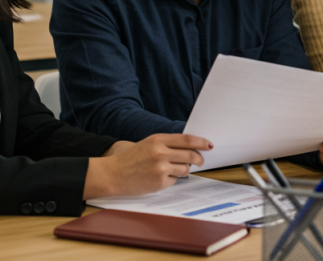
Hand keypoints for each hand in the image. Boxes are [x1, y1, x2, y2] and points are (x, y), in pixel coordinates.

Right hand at [83, 133, 211, 198]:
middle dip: (199, 158)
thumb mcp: (148, 144)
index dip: (200, 142)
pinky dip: (171, 179)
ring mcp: (160, 168)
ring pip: (185, 169)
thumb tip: (189, 148)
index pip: (186, 139)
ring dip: (184, 169)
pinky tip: (160, 178)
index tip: (209, 144)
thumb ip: (167, 144)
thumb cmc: (130, 159)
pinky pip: (174, 180)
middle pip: (190, 155)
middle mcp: (160, 153)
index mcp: (158, 140)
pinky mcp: (159, 183)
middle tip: (201, 160)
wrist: (113, 174)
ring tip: (174, 169)